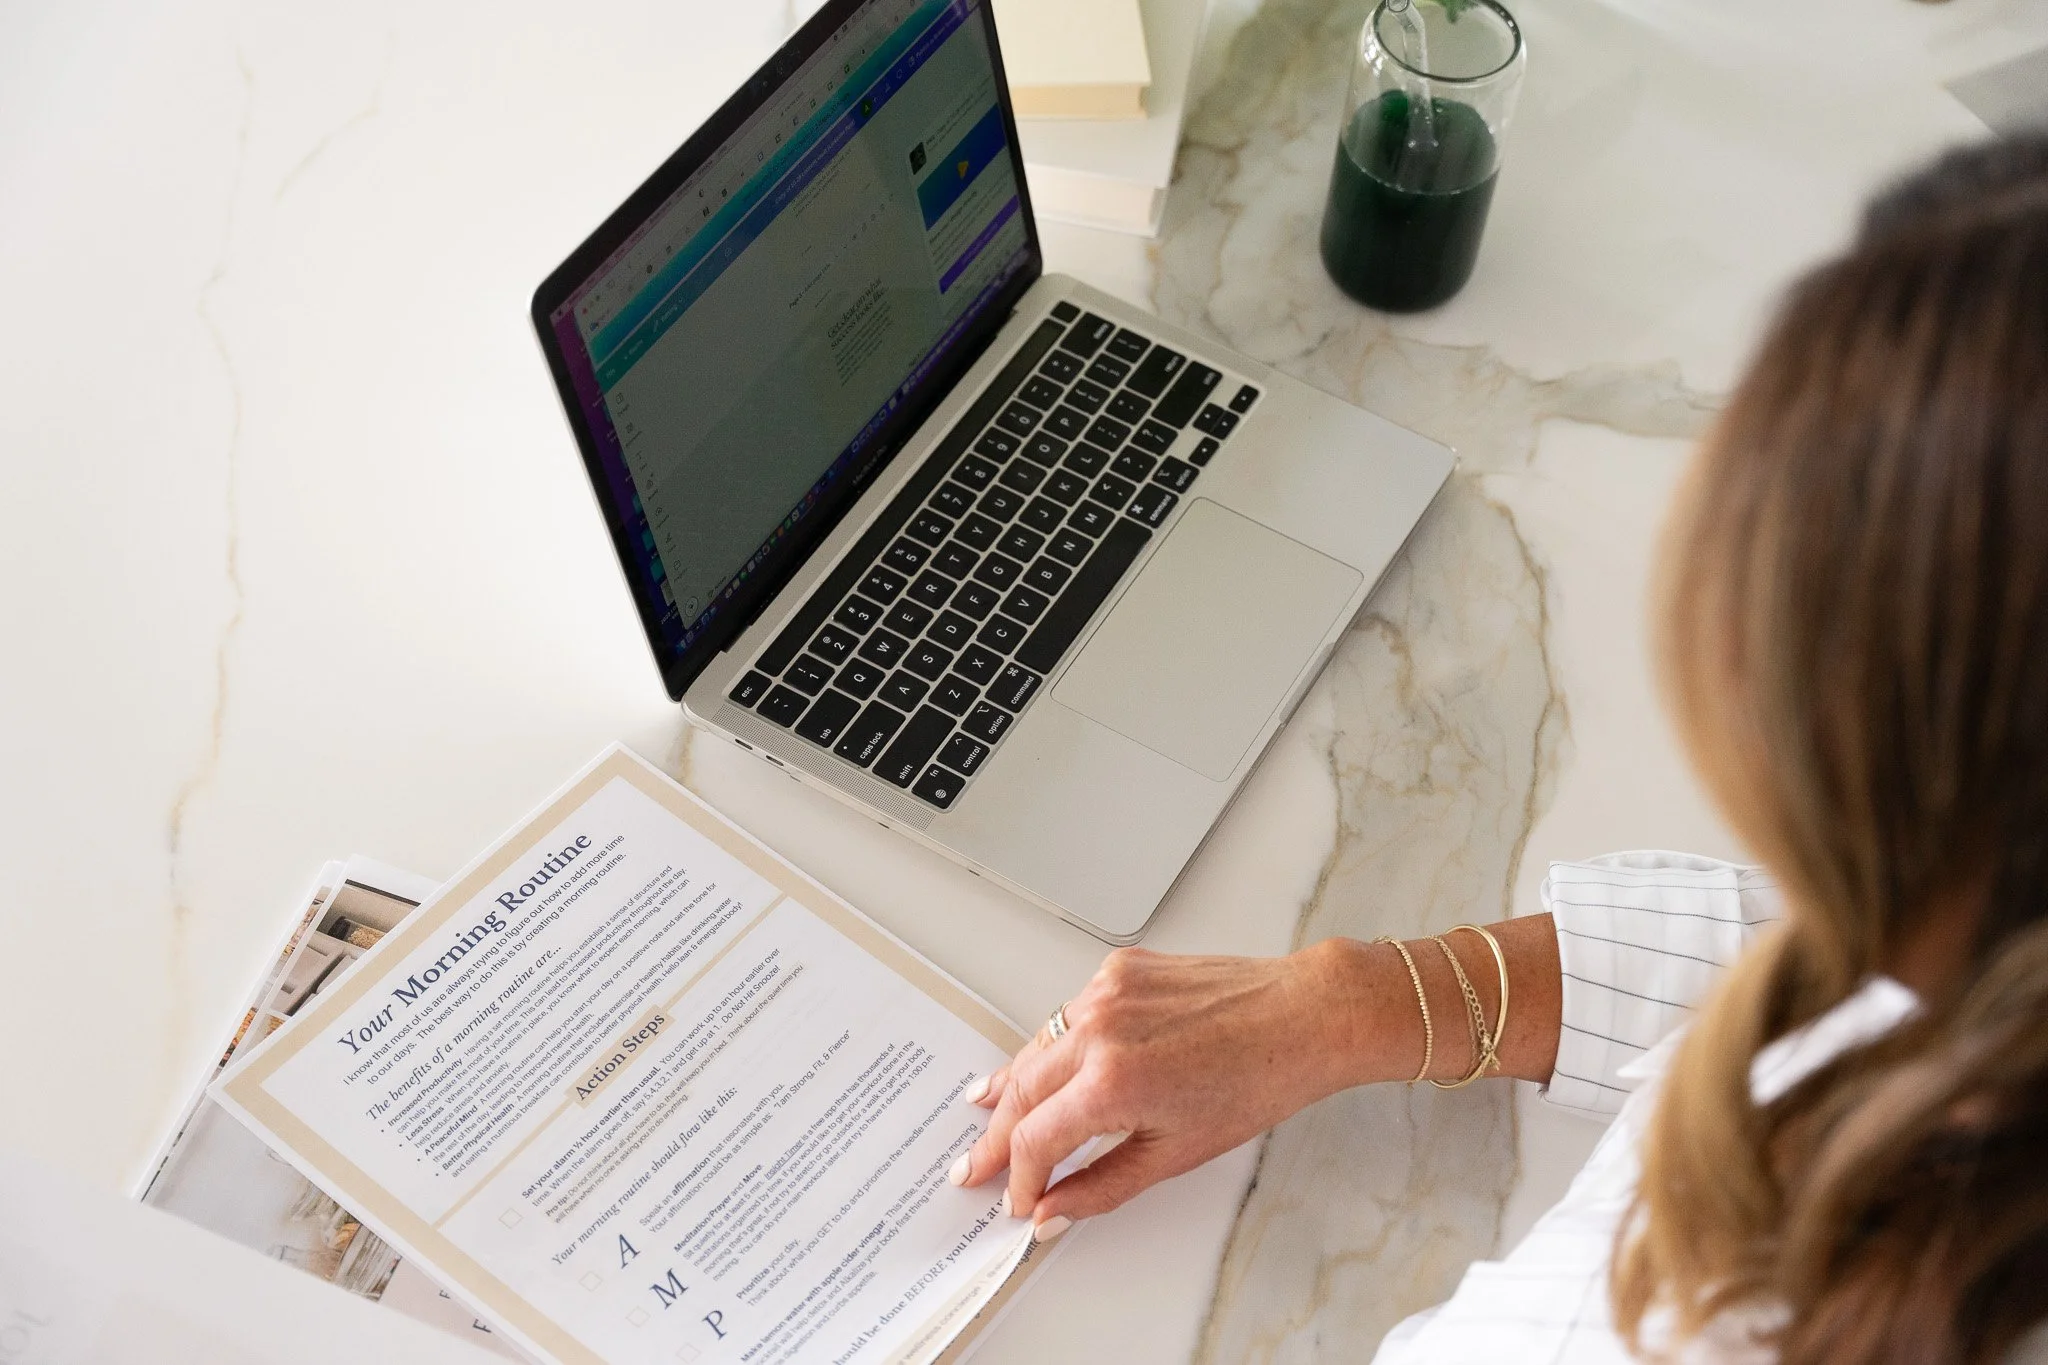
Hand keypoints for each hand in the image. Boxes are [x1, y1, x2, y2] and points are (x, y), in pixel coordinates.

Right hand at [949, 941, 1375, 1233]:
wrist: (1301, 1016)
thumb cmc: (1256, 1081)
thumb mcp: (1176, 1153)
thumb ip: (1102, 1186)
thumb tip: (1055, 1211)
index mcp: (1112, 1083)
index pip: (1034, 1140)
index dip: (1020, 1178)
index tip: (1019, 1198)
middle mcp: (1099, 1030)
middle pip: (1021, 1091)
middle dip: (996, 1135)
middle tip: (974, 1164)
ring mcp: (1105, 992)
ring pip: (1036, 1046)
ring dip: (1014, 1086)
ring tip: (989, 1111)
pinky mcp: (1118, 969)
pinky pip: (1067, 1015)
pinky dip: (1051, 1044)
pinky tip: (1044, 1064)